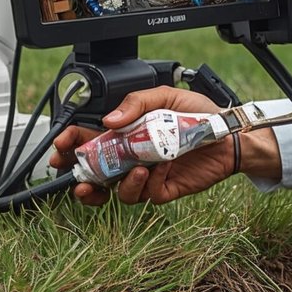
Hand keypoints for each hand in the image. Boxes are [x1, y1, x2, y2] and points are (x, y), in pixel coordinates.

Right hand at [49, 87, 278, 205]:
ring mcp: (148, 175)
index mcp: (126, 133)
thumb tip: (109, 120)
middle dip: (82, 178)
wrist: (229, 133)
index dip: (70, 145)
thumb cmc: (200, 114)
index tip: (61, 145)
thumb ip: (136, 103)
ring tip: (136, 169)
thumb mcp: (165, 96)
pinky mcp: (165, 188)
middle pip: (97, 174)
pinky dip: (152, 183)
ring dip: (121, 184)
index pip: (88, 141)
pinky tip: (162, 167)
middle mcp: (133, 156)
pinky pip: (149, 195)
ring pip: (120, 191)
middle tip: (79, 175)